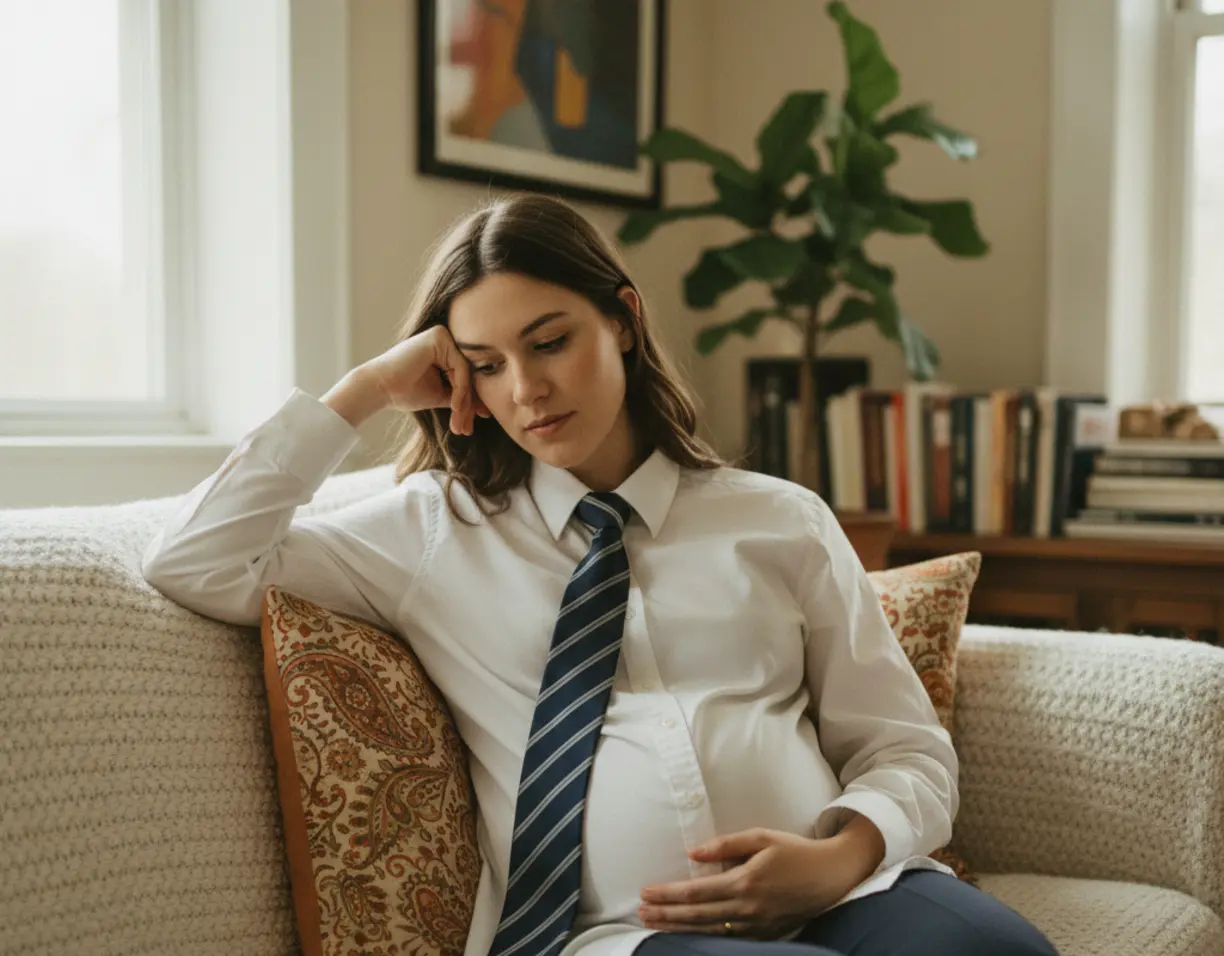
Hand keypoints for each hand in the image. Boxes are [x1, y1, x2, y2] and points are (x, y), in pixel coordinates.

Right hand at [325, 326, 489, 431]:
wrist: (379, 388)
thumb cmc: (405, 392)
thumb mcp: (441, 395)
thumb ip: (461, 397)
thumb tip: (486, 408)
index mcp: (445, 350)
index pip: (467, 378)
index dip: (470, 404)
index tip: (469, 427)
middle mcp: (446, 339)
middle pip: (469, 376)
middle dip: (468, 406)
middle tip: (465, 429)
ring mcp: (443, 335)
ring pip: (467, 374)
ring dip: (464, 403)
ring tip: (458, 424)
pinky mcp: (439, 337)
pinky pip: (461, 368)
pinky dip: (460, 390)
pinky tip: (454, 407)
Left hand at [638, 827, 876, 939]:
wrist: (831, 876)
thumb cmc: (795, 851)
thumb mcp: (762, 837)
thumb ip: (726, 845)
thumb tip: (693, 854)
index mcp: (744, 881)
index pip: (696, 892)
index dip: (668, 895)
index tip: (646, 892)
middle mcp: (747, 908)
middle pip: (696, 915)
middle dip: (665, 915)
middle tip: (641, 912)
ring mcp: (755, 925)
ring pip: (708, 931)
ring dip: (678, 928)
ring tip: (654, 924)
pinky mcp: (763, 933)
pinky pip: (727, 939)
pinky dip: (703, 937)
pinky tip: (687, 934)